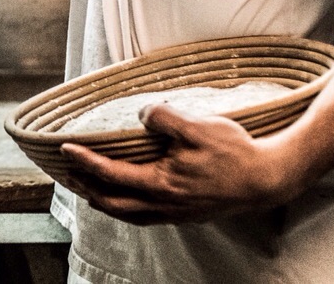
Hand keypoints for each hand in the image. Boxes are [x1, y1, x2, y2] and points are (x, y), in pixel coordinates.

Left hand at [59, 104, 303, 225]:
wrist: (268, 180)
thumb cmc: (235, 153)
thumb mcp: (197, 125)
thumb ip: (163, 118)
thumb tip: (141, 115)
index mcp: (161, 184)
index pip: (110, 174)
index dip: (85, 162)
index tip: (65, 149)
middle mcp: (164, 205)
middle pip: (112, 204)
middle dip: (86, 189)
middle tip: (67, 175)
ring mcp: (176, 213)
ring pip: (129, 214)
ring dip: (104, 202)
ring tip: (88, 190)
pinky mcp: (188, 214)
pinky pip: (146, 216)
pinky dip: (127, 208)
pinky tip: (129, 197)